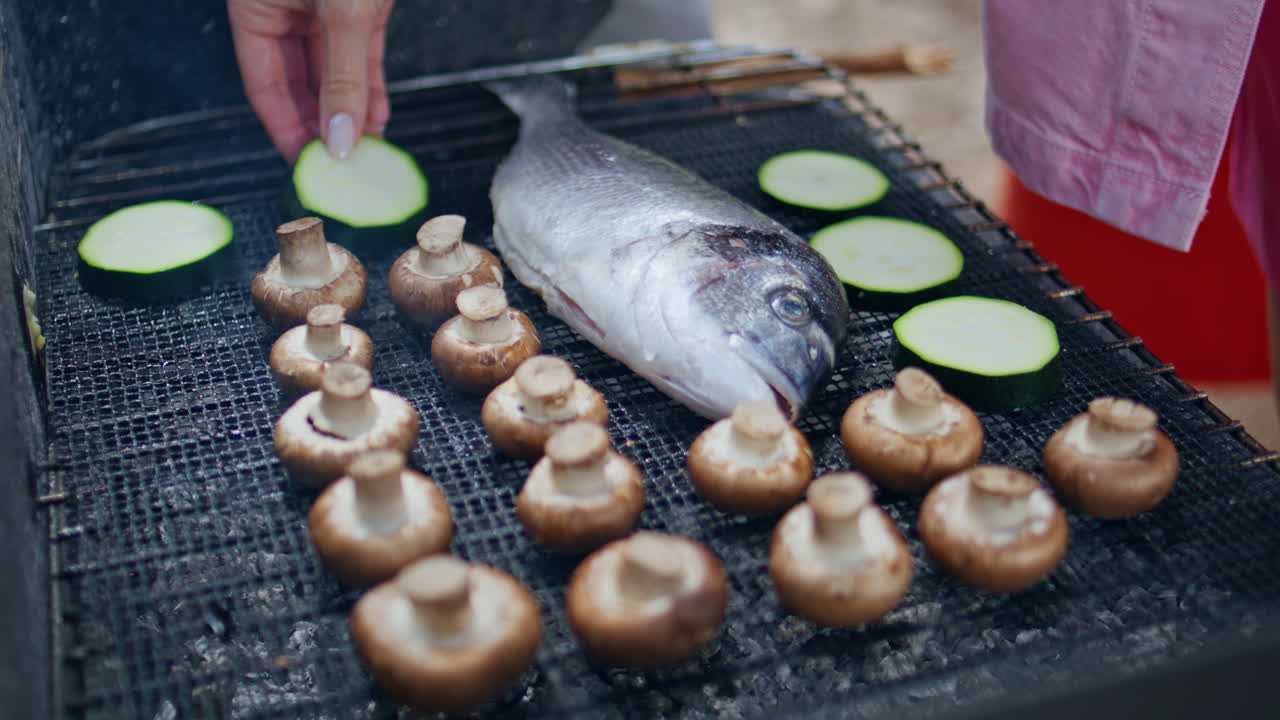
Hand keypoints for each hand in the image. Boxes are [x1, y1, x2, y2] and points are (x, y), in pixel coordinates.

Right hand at [229, 0, 393, 163]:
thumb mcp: (341, 13)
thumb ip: (342, 75)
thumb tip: (339, 134)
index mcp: (257, 8)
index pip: (264, 85)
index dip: (285, 130)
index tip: (305, 163)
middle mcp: (286, 11)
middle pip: (299, 86)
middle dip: (322, 126)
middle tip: (340, 161)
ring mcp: (323, 11)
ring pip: (334, 75)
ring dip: (351, 113)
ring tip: (364, 148)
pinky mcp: (360, 9)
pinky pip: (361, 58)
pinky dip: (370, 89)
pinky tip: (377, 118)